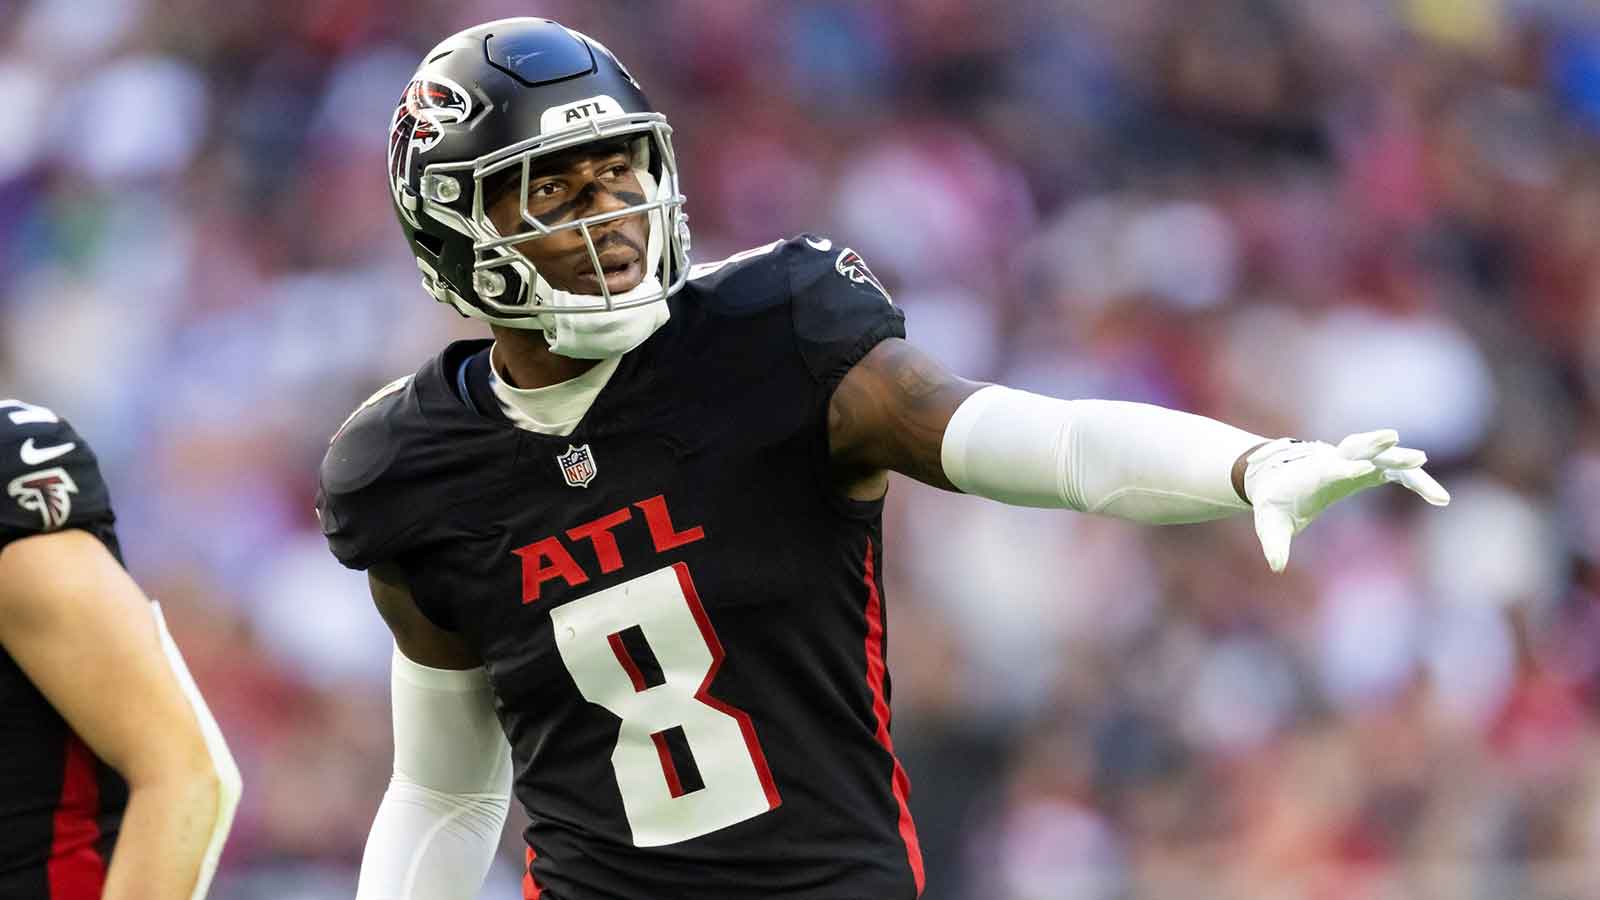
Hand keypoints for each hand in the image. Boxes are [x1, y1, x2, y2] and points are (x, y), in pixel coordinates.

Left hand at [1244, 430, 1448, 572]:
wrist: (1276, 479)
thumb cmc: (1275, 503)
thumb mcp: (1270, 524)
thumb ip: (1274, 543)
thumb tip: (1276, 567)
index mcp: (1313, 472)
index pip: (1331, 466)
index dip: (1345, 467)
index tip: (1360, 469)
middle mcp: (1335, 460)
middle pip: (1359, 449)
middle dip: (1376, 446)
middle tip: (1398, 445)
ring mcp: (1354, 462)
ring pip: (1382, 456)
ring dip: (1402, 459)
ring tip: (1423, 461)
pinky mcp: (1367, 470)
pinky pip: (1394, 472)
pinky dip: (1414, 480)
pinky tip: (1438, 498)